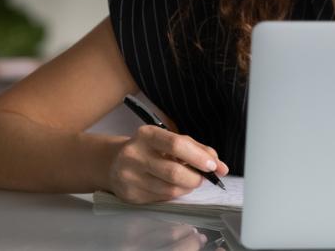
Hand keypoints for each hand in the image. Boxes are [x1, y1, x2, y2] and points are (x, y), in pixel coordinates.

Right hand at [107, 125, 228, 203]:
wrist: (114, 162)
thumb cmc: (152, 149)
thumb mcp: (171, 140)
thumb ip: (197, 149)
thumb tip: (221, 167)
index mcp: (147, 135)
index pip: (176, 145)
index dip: (198, 156)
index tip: (213, 165)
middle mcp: (135, 155)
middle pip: (174, 171)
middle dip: (196, 177)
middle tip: (204, 177)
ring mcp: (130, 177)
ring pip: (169, 189)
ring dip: (188, 187)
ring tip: (190, 181)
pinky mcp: (130, 195)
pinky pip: (162, 198)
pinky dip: (175, 194)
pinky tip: (174, 186)